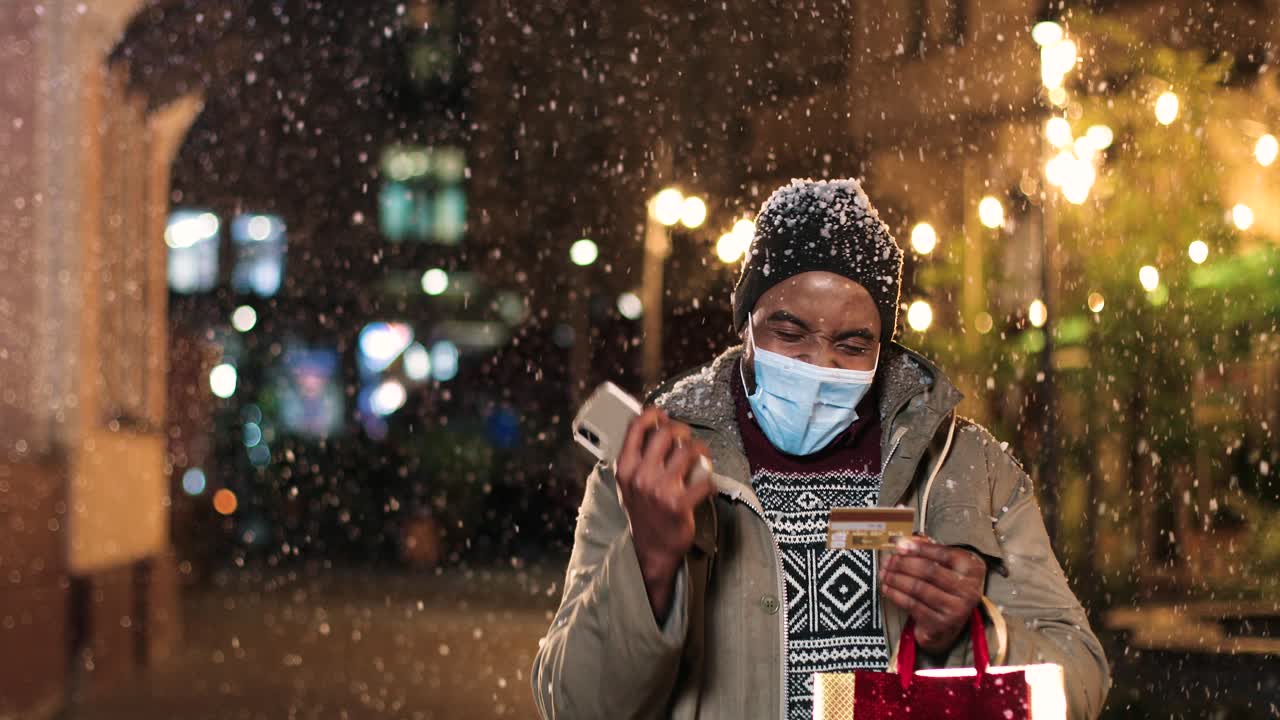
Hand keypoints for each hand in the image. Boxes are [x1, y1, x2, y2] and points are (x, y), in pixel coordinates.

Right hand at [615, 407, 715, 620]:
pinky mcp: (681, 504)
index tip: (662, 415)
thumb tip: (653, 426)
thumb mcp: (629, 483)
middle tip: (686, 438)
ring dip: (700, 450)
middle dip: (681, 430)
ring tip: (701, 457)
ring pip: (689, 451)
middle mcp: (641, 476)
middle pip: (666, 433)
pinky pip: (705, 479)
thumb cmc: (643, 513)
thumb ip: (637, 457)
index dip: (652, 414)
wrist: (650, 550)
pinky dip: (710, 479)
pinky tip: (706, 484)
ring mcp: (661, 490)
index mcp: (625, 468)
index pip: (636, 427)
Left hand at [879, 535, 985, 655]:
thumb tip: (905, 541)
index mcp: (972, 569)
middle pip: (928, 571)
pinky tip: (887, 588)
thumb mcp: (946, 565)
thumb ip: (928, 549)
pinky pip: (912, 605)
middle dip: (903, 564)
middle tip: (889, 560)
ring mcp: (956, 609)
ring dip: (896, 579)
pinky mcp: (941, 624)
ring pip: (918, 588)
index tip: (900, 545)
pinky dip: (896, 595)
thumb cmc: (948, 586)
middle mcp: (968, 589)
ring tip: (884, 573)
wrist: (953, 621)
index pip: (943, 554)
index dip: (919, 548)